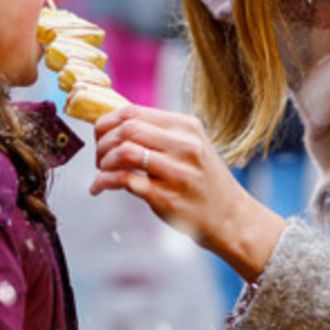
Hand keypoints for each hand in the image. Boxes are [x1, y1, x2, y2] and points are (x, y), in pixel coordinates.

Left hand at [90, 105, 286, 281]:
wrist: (230, 217)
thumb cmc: (204, 181)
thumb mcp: (191, 146)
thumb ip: (159, 133)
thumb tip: (114, 124)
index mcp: (187, 127)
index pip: (134, 111)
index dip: (107, 122)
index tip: (100, 135)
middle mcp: (184, 146)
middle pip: (127, 129)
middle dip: (102, 142)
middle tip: (99, 157)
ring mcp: (177, 172)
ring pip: (124, 152)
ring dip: (103, 162)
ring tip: (102, 171)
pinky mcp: (167, 197)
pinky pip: (125, 181)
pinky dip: (104, 182)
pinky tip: (99, 187)